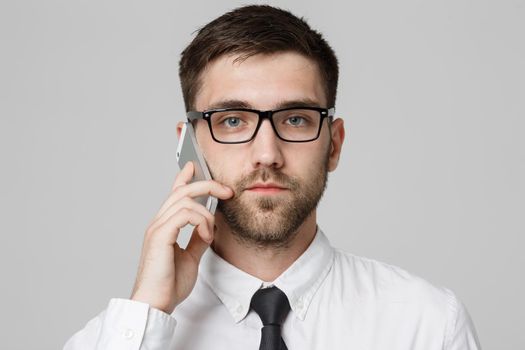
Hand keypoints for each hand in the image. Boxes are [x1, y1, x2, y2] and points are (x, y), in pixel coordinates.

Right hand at [130, 162, 232, 313]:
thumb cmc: (168, 284)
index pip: (174, 194)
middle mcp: (159, 223)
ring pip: (185, 200)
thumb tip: (209, 227)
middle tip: (226, 191)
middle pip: (182, 191)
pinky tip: (205, 236)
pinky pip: (184, 214)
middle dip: (207, 185)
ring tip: (211, 231)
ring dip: (206, 212)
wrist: (155, 303)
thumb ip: (197, 240)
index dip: (183, 177)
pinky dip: (200, 222)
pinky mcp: (160, 236)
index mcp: (164, 226)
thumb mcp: (190, 257)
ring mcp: (157, 228)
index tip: (194, 166)